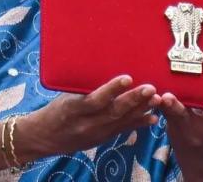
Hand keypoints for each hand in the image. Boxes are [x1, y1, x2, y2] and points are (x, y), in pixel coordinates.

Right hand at [27, 75, 160, 155]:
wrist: (44, 137)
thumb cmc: (55, 109)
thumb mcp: (64, 95)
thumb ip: (83, 86)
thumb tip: (103, 64)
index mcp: (73, 108)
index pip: (95, 100)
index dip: (112, 89)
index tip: (128, 77)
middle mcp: (85, 124)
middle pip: (113, 112)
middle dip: (134, 100)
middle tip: (151, 88)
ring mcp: (95, 134)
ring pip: (121, 121)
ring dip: (141, 110)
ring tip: (157, 99)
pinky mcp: (102, 139)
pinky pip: (122, 130)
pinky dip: (138, 123)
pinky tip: (153, 118)